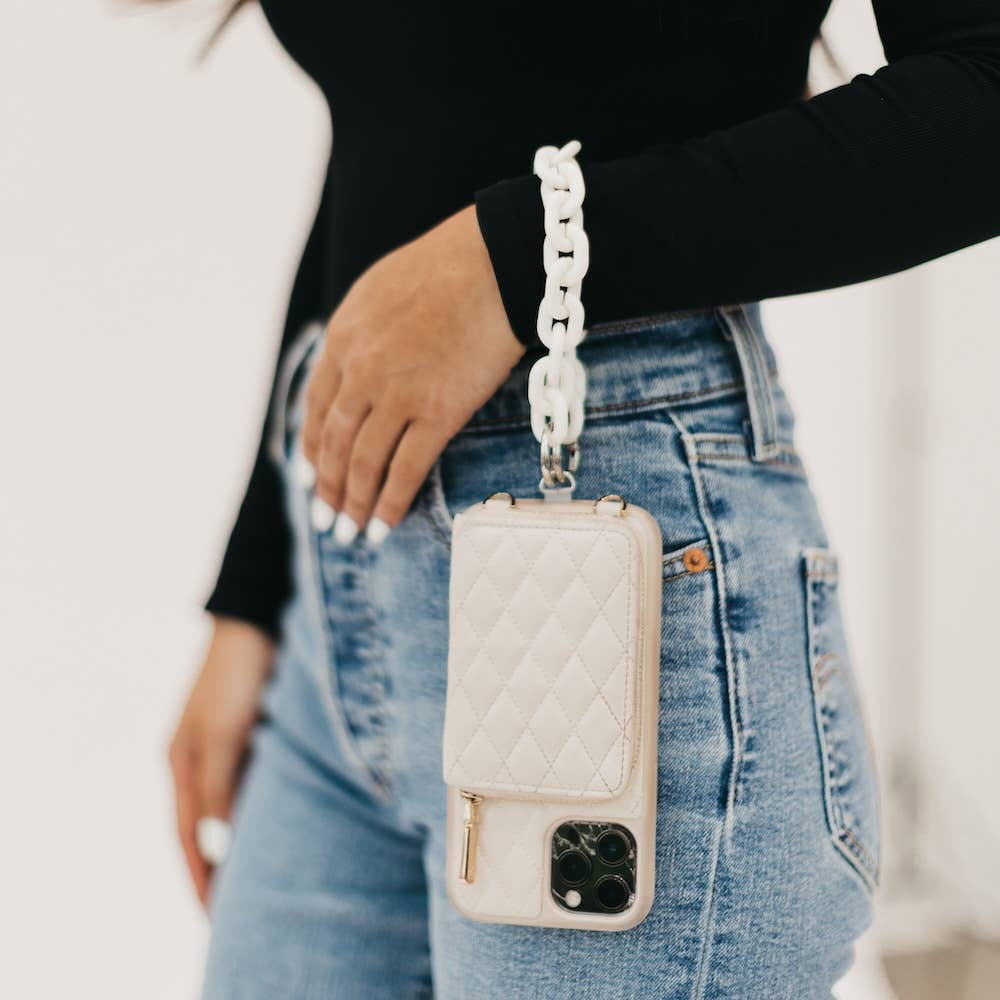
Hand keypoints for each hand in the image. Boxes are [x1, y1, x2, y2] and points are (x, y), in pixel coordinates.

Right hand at [169, 616, 274, 906]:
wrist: (258, 618)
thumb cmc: (236, 674)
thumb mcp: (224, 732)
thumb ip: (220, 784)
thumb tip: (222, 835)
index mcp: (181, 761)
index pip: (188, 835)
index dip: (200, 875)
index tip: (214, 914)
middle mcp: (200, 758)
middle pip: (207, 827)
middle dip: (219, 868)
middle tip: (238, 910)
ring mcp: (226, 745)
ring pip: (233, 807)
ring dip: (244, 840)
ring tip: (263, 878)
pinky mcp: (254, 731)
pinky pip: (256, 782)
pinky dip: (264, 808)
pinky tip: (284, 823)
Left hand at [301, 204, 525, 543]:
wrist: (494, 262)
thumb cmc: (445, 267)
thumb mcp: (378, 292)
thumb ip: (358, 334)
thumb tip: (351, 366)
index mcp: (342, 340)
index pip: (317, 409)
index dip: (313, 449)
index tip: (312, 475)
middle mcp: (361, 372)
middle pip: (336, 443)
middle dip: (329, 488)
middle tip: (327, 519)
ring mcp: (398, 394)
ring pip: (365, 462)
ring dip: (355, 504)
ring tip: (351, 534)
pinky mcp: (439, 412)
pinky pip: (407, 469)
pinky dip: (392, 502)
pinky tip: (384, 525)